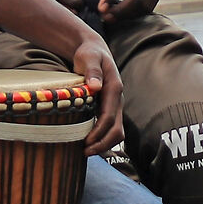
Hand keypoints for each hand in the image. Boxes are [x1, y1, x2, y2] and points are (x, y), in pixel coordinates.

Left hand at [70, 35, 124, 157]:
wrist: (95, 50)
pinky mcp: (110, 108)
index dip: (98, 133)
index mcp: (114, 88)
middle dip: (103, 144)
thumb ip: (92, 70)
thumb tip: (95, 86)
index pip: (109, 117)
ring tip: (86, 151)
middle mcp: (117, 99)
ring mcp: (115, 105)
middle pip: (117, 130)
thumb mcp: (88, 57)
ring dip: (103, 144)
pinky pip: (110, 128)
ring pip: (116, 131)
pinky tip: (88, 143)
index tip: (86, 143)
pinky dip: (102, 138)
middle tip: (85, 153)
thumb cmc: (89, 53)